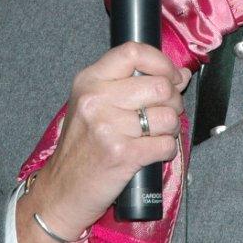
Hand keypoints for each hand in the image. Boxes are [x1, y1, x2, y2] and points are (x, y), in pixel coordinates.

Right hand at [16, 42, 191, 241]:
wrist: (61, 190)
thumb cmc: (82, 147)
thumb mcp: (96, 105)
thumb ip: (134, 84)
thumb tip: (181, 74)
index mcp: (89, 80)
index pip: (134, 52)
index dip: (162, 63)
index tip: (171, 76)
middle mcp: (96, 99)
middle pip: (159, 85)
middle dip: (173, 101)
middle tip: (164, 113)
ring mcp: (108, 127)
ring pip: (167, 116)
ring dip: (171, 127)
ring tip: (156, 134)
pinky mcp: (121, 154)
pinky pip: (165, 144)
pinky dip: (167, 150)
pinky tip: (153, 152)